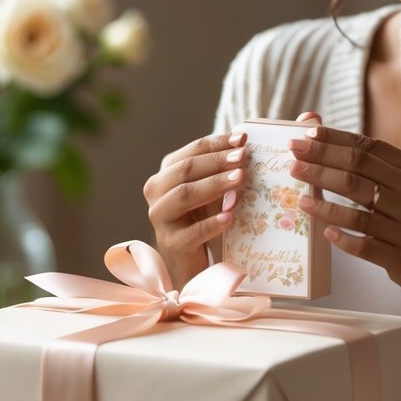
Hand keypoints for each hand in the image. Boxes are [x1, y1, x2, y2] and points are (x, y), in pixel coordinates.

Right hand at [144, 131, 248, 287]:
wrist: (191, 261)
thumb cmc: (202, 218)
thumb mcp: (211, 190)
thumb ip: (221, 168)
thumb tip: (244, 140)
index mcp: (166, 173)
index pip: (191, 152)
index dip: (216, 144)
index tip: (242, 139)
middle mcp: (156, 192)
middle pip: (185, 170)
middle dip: (216, 161)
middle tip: (243, 157)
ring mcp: (160, 218)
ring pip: (184, 195)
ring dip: (214, 185)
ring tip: (240, 179)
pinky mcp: (171, 243)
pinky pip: (192, 232)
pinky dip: (212, 223)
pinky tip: (230, 217)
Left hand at [289, 125, 400, 302]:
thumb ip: (376, 167)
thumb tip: (328, 140)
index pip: (368, 148)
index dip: (334, 140)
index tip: (306, 136)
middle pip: (357, 171)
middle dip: (320, 162)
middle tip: (293, 158)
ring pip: (357, 209)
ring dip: (323, 200)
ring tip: (298, 196)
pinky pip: (365, 246)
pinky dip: (343, 237)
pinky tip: (324, 232)